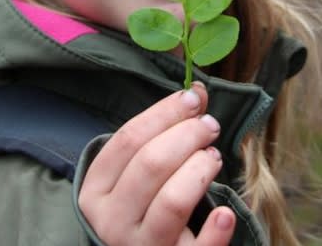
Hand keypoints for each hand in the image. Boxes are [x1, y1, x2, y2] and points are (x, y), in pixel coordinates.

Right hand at [78, 82, 235, 245]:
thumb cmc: (138, 210)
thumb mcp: (135, 175)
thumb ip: (159, 134)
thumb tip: (195, 91)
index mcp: (95, 191)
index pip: (128, 139)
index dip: (164, 113)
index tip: (192, 99)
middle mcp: (111, 221)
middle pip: (151, 164)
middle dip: (187, 135)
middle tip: (210, 126)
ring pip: (173, 200)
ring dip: (201, 169)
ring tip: (214, 158)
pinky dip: (215, 230)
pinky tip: (225, 213)